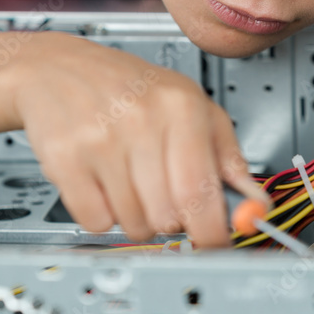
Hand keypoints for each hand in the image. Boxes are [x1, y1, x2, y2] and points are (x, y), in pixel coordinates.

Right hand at [9, 32, 266, 247]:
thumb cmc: (128, 87)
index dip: (213, 233)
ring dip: (135, 217)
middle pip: (170, 217)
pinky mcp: (64, 160)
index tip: (215, 246)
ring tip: (128, 179)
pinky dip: (101, 214)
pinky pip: (95, 222)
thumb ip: (227, 156)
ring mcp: (100, 141)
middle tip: (162, 194)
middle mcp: (142, 121)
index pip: (203, 194)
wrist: (56, 67)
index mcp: (181, 106)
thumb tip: (257, 204)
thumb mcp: (190, 104)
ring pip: (133, 224)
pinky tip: (101, 182)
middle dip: (171, 219)